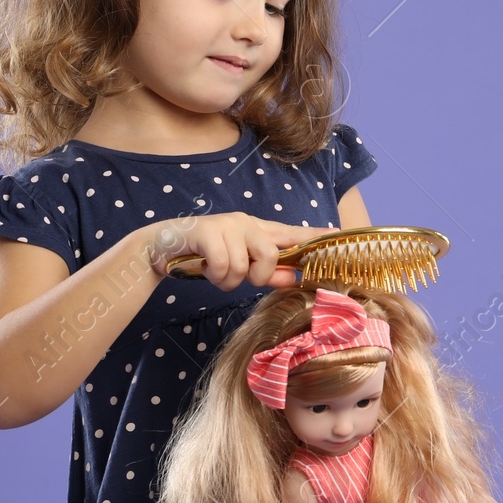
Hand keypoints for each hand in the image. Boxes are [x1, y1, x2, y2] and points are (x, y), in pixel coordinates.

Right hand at [146, 213, 338, 290]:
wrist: (161, 247)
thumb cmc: (205, 257)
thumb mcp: (240, 266)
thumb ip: (267, 272)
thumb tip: (294, 278)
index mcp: (257, 230)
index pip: (294, 232)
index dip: (317, 235)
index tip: (341, 235)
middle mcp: (246, 222)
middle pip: (271, 255)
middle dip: (257, 276)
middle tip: (239, 277)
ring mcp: (226, 225)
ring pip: (245, 265)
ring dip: (229, 280)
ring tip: (215, 272)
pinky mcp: (207, 232)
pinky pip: (224, 265)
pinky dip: (215, 276)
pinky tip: (204, 268)